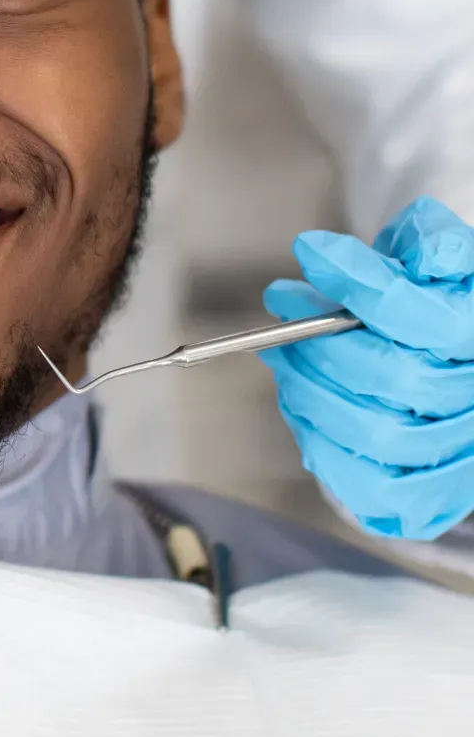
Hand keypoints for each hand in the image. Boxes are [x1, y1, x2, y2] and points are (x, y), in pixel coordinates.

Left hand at [262, 197, 473, 540]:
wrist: (443, 356)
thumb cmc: (430, 299)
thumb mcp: (435, 255)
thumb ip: (432, 243)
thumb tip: (427, 254)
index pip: (417, 313)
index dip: (357, 280)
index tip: (310, 251)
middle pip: (391, 376)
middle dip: (318, 338)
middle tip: (280, 303)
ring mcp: (457, 451)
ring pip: (375, 433)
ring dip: (308, 389)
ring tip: (281, 353)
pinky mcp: (429, 493)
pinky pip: (373, 489)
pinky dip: (323, 448)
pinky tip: (301, 406)